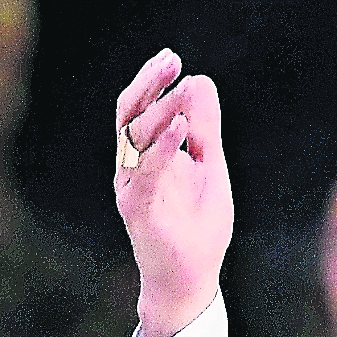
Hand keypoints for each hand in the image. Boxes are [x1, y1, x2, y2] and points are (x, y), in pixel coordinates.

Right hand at [113, 49, 233, 336]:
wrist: (192, 277)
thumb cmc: (197, 224)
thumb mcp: (208, 166)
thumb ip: (204, 128)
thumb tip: (200, 80)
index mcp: (144, 154)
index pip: (139, 109)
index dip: (151, 82)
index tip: (172, 58)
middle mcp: (131, 167)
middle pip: (129, 116)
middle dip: (149, 85)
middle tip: (171, 61)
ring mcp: (131, 188)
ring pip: (134, 141)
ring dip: (159, 112)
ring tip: (183, 89)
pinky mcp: (138, 211)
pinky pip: (145, 175)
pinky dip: (162, 149)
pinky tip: (181, 128)